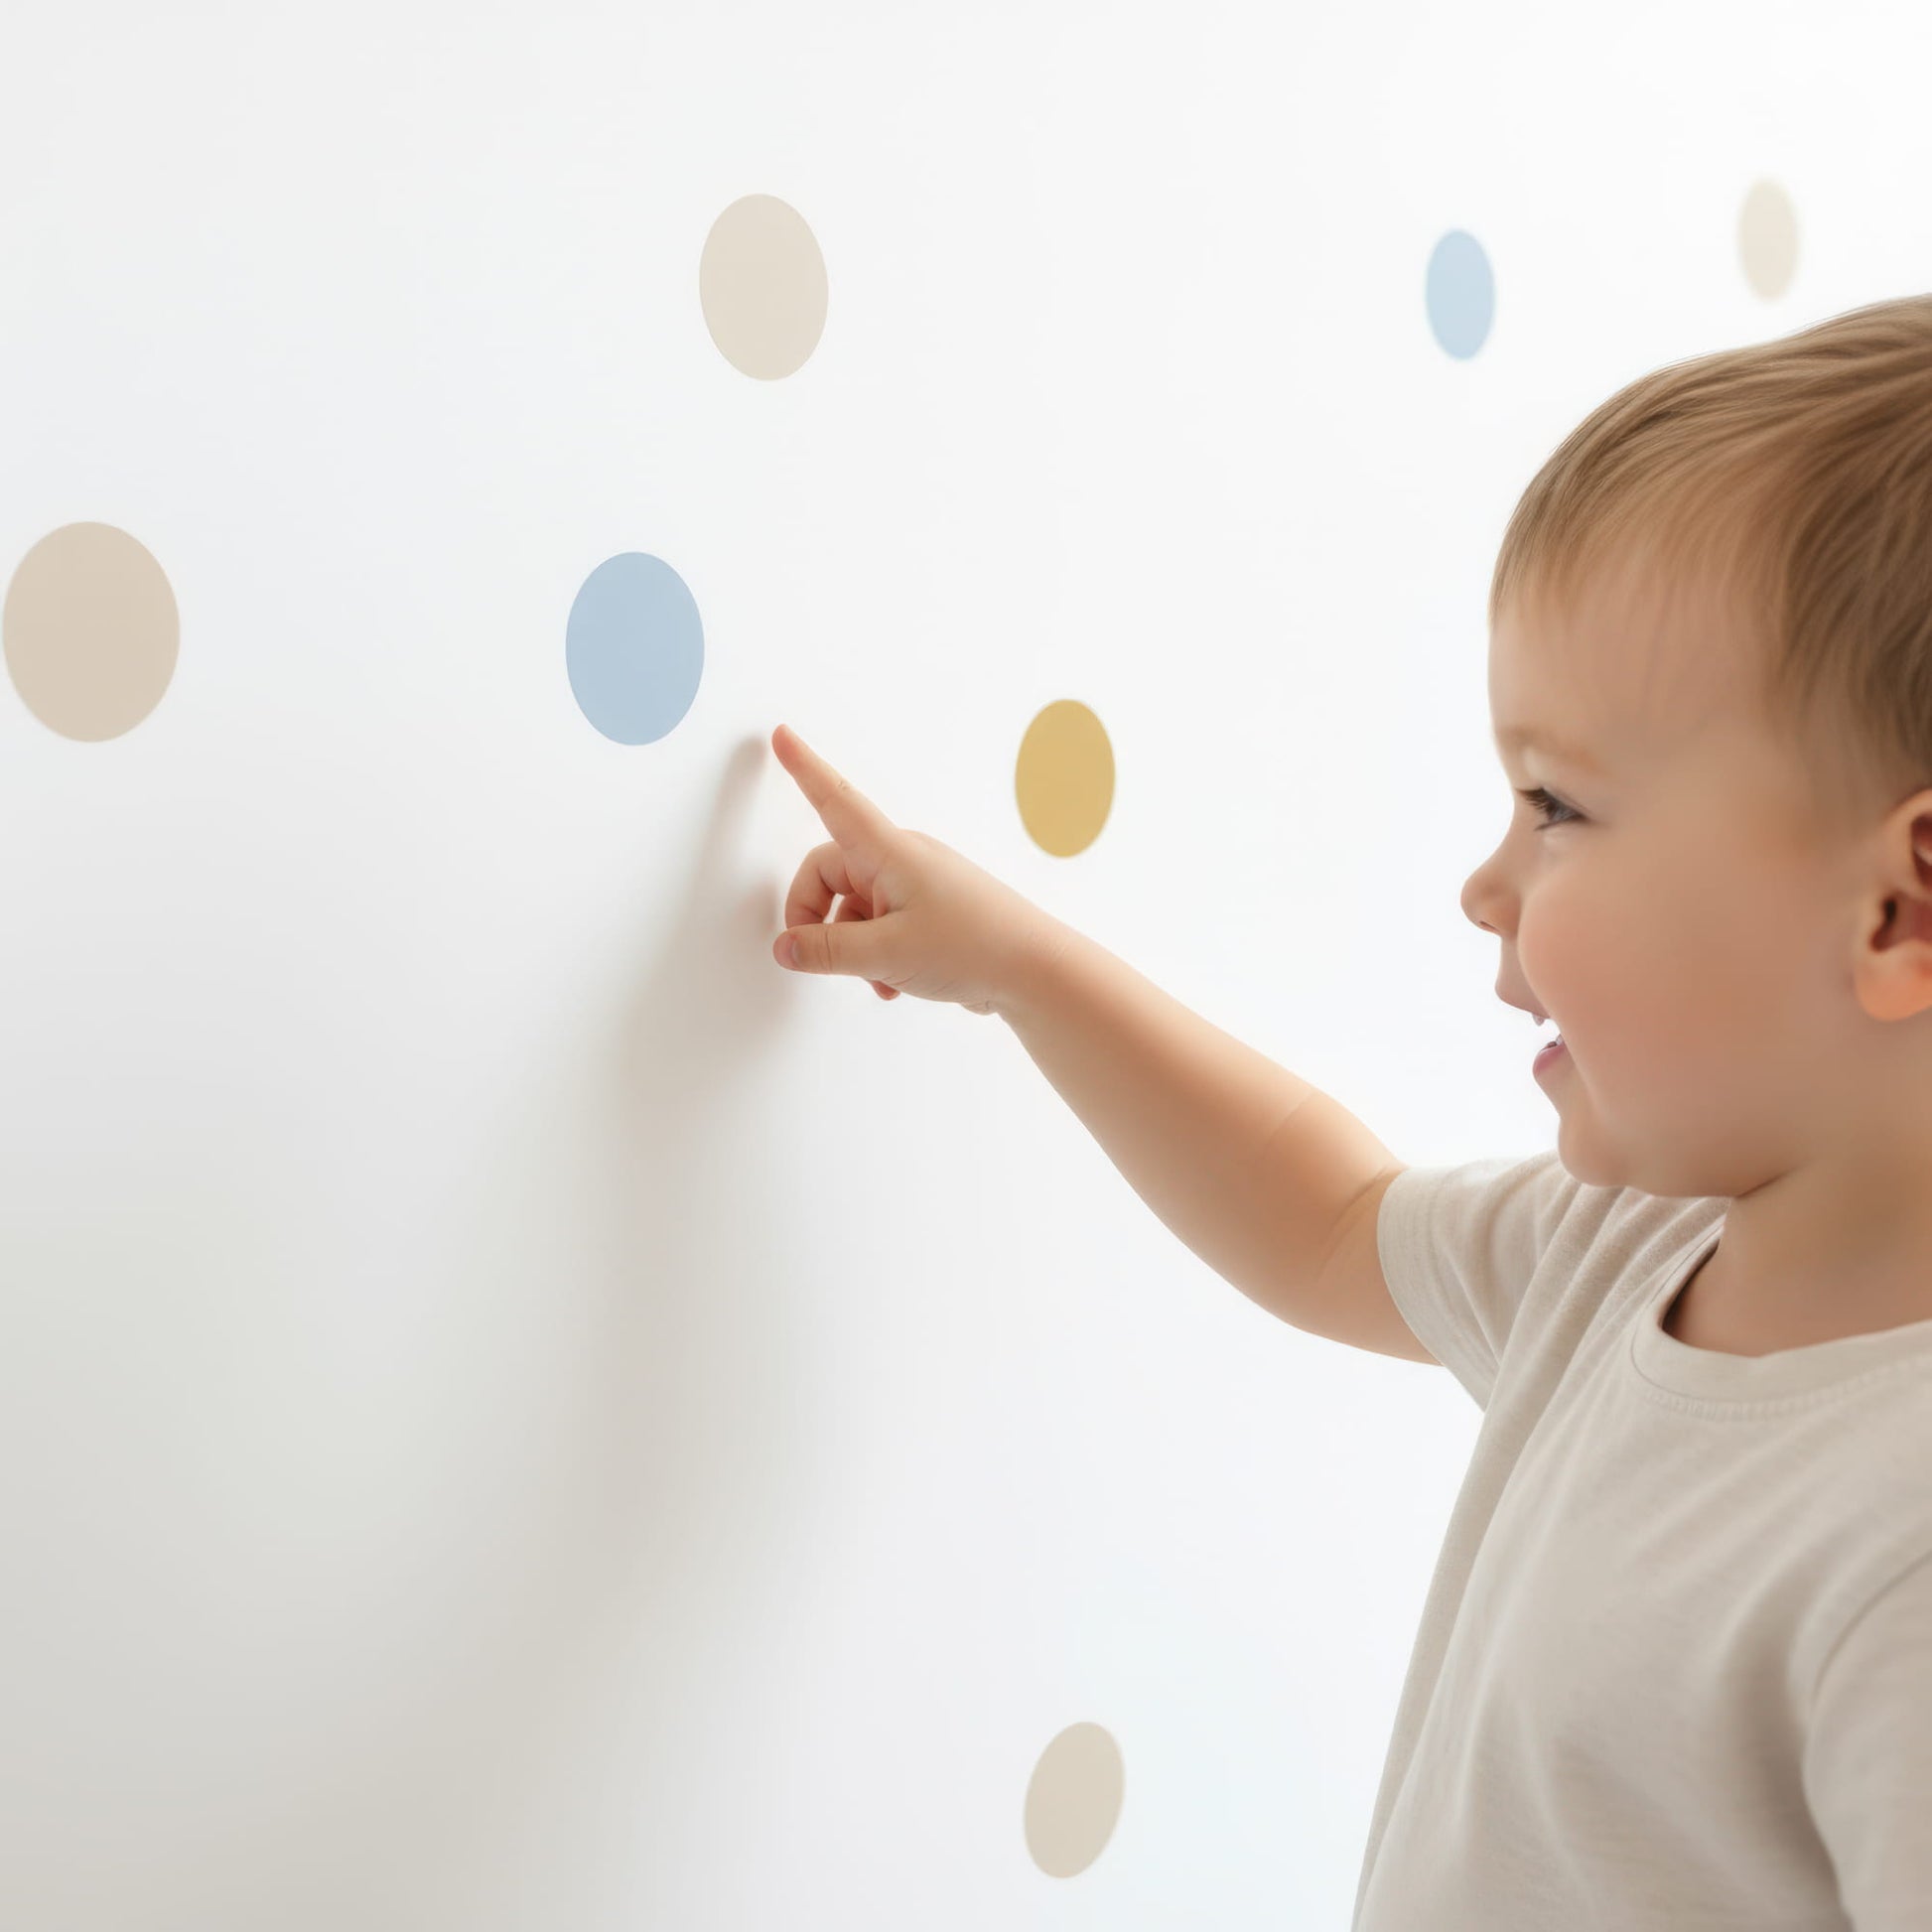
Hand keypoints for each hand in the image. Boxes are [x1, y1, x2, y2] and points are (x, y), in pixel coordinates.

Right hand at [769, 724, 1064, 1014]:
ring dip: (850, 944)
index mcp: (889, 852)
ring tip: (876, 976)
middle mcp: (901, 860)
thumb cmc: (973, 946)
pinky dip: (874, 954)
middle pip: (830, 871)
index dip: (804, 768)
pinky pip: (880, 925)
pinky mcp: (928, 912)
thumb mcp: (886, 953)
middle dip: (815, 915)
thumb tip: (785, 947)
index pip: (835, 800)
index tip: (781, 736)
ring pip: (854, 906)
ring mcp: (916, 886)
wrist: (1034, 970)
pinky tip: (893, 983)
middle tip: (815, 954)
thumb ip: (826, 951)